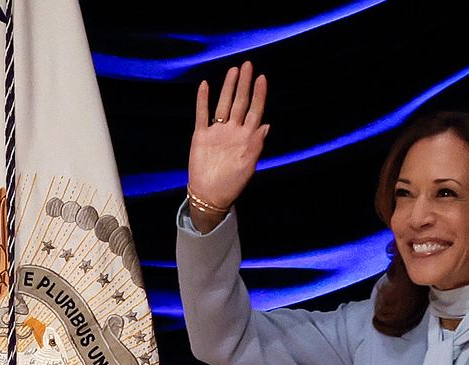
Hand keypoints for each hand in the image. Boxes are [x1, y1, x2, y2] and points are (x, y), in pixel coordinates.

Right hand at [188, 60, 268, 225]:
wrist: (209, 195)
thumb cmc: (232, 184)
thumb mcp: (248, 165)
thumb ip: (256, 145)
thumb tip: (266, 125)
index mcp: (246, 138)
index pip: (254, 111)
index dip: (259, 95)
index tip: (262, 78)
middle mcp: (232, 131)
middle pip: (240, 103)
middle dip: (244, 84)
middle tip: (248, 65)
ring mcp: (217, 131)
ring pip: (223, 104)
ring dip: (228, 87)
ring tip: (233, 70)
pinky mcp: (201, 135)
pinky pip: (202, 114)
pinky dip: (203, 100)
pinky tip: (205, 85)